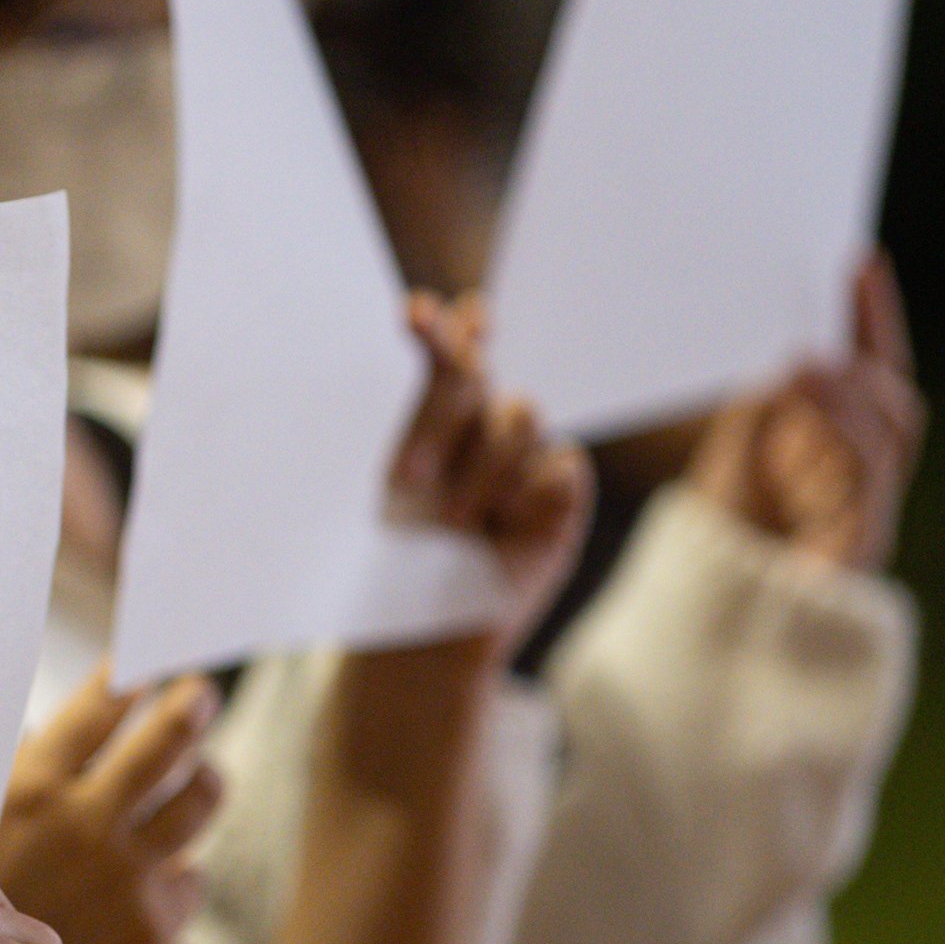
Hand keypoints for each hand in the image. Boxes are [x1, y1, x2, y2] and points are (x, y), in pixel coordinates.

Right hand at [0, 668, 224, 943]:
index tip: (142, 659)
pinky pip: (191, 874)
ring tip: (198, 773)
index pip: (104, 704)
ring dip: (201, 779)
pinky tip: (160, 869)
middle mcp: (86, 822)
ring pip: (199, 799)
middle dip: (190, 705)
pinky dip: (178, 867)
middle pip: (169, 738)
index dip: (130, 675)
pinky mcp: (154, 924)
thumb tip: (64, 715)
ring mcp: (128, 874)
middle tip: (198, 693)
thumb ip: (20, 774)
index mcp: (33, 786)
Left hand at [394, 292, 593, 655]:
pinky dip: (527, 493)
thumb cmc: (385, 557)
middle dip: (441, 409)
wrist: (417, 629)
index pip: (447, 351)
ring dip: (480, 468)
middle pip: (475, 376)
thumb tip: (429, 313)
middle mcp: (477, 428)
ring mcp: (521, 461)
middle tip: (407, 473)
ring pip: (519, 414)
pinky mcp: (559, 498)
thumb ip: (414, 403)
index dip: (443, 328)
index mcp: (430, 416)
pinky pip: (558, 466)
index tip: (414, 315)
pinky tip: (501, 529)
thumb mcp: (385, 480)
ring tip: (453, 522)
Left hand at [690, 251, 924, 568]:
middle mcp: (867, 476)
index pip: (869, 369)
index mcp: (843, 446)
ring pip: (887, 438)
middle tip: (838, 297)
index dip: (871, 317)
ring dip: (851, 392)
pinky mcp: (857, 547)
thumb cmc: (722, 532)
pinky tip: (808, 409)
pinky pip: (866, 488)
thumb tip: (782, 358)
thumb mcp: (734, 453)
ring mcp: (868, 512)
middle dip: (871, 343)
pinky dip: (841, 442)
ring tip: (810, 359)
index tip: (858, 259)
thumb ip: (761, 408)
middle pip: (892, 400)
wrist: (710, 623)